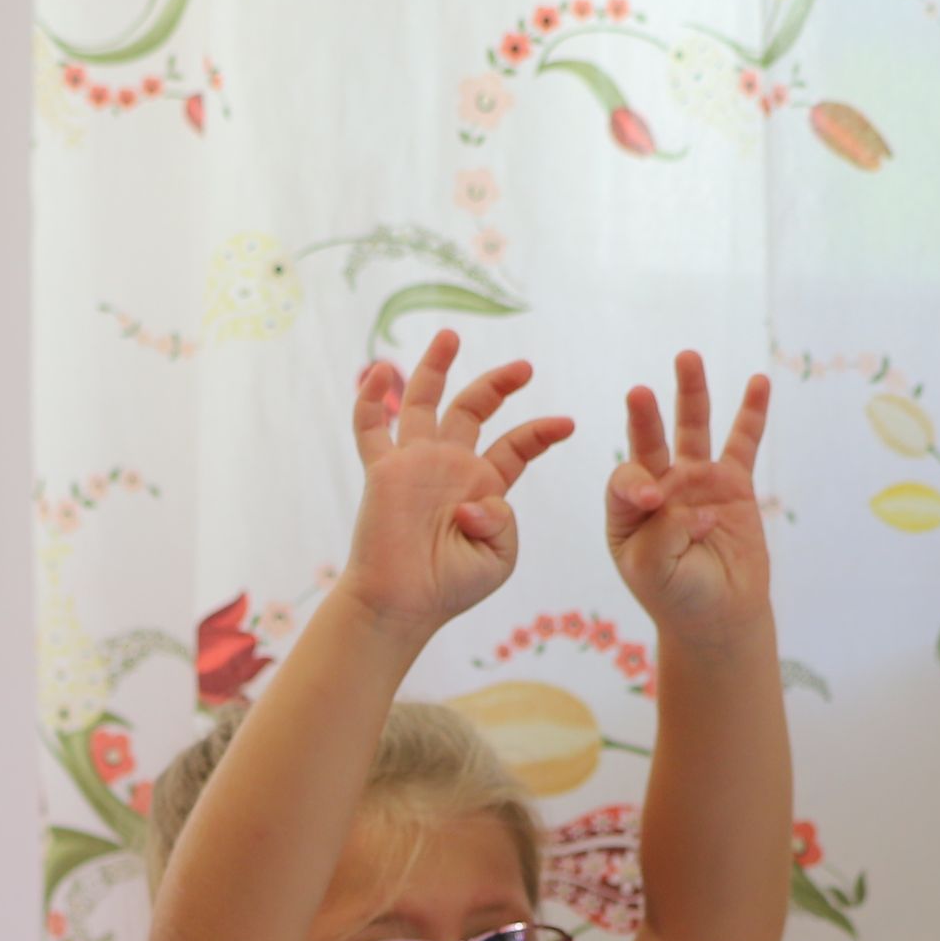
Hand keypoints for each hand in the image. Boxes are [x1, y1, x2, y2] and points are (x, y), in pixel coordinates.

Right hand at [339, 330, 573, 637]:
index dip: (541, 432)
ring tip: (451, 335)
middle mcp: (450, 466)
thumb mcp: (499, 557)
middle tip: (526, 366)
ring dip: (436, 367)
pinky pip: (371, 428)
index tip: (568, 424)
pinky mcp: (383, 471)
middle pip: (473, 409)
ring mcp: (415, 464)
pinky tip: (381, 371)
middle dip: (498, 384)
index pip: (515, 447)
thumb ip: (502, 521)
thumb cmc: (450, 588)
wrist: (402, 605)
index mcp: (484, 487)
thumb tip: (473, 499)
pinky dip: (372, 398)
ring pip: (423, 403)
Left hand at [604, 351, 774, 639]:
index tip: (654, 501)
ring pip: (692, 430)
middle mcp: (658, 487)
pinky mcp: (734, 484)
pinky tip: (758, 382)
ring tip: (686, 357)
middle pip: (649, 442)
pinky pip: (743, 443)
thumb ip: (663, 532)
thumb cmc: (677, 595)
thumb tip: (701, 505)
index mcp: (626, 511)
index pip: (626, 481)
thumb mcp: (654, 569)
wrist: (718, 617)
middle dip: (644, 417)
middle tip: (637, 393)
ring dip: (690, 394)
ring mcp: (696, 482)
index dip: (638, 485)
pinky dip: (751, 413)